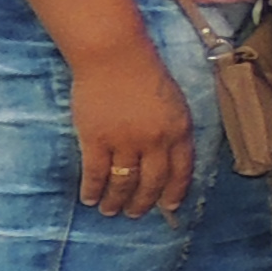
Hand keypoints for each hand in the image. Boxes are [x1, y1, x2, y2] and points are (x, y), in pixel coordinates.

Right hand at [71, 40, 194, 216]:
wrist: (114, 56)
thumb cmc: (145, 75)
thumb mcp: (174, 103)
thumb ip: (174, 131)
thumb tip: (171, 161)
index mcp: (179, 130)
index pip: (181, 171)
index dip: (174, 192)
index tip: (169, 207)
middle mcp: (155, 141)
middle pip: (152, 182)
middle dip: (143, 203)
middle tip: (135, 214)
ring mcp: (125, 141)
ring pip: (123, 182)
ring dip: (117, 200)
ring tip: (111, 210)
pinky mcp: (96, 139)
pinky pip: (95, 173)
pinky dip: (93, 189)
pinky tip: (90, 198)